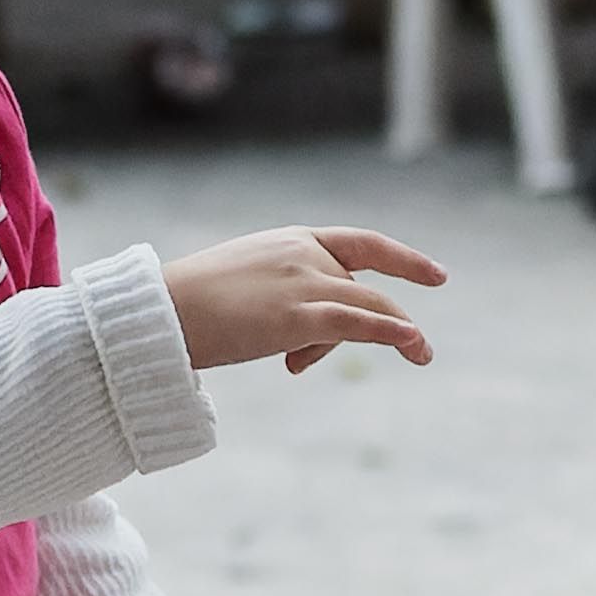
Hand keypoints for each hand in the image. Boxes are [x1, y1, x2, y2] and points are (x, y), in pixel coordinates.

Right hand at [161, 225, 443, 372]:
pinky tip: (415, 342)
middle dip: (369, 324)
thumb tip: (301, 351)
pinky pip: (358, 322)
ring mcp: (302, 282)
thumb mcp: (247, 292)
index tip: (435, 275)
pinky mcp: (296, 315)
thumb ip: (282, 307)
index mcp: (290, 240)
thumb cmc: (192, 305)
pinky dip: (391, 332)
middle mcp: (303, 253)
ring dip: (402, 333)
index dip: (402, 258)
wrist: (160, 310)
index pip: (360, 243)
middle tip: (381, 354)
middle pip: (359, 288)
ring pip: (368, 305)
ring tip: (423, 356)